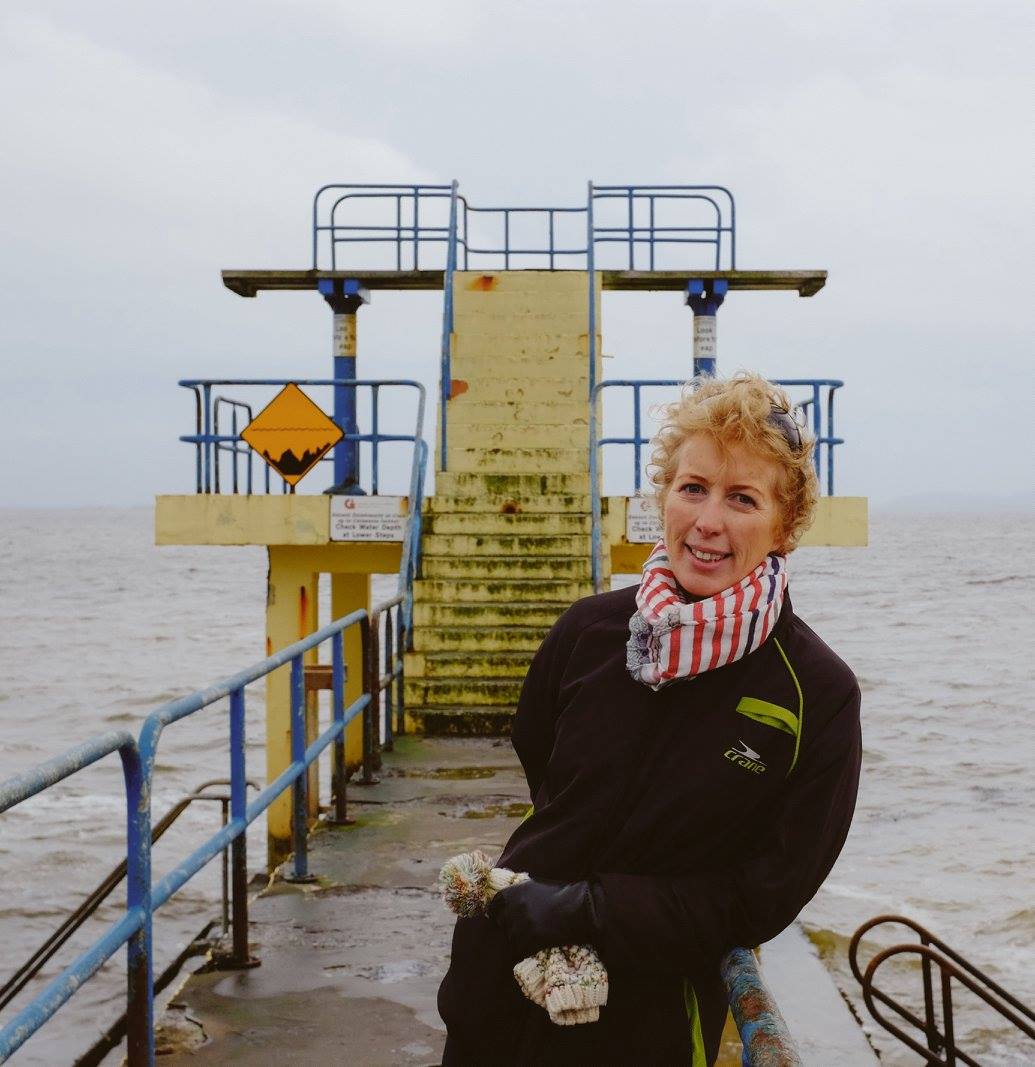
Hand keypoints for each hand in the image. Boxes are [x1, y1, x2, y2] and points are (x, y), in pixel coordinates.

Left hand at [486, 876, 601, 959]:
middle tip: (520, 929)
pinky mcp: (532, 940)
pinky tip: (535, 946)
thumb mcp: (538, 885)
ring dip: (518, 939)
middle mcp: (515, 907)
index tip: (499, 918)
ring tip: (530, 938)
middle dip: (508, 926)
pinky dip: (526, 949)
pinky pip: (521, 949)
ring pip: (511, 938)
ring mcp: (523, 924)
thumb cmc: (562, 894)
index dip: (495, 913)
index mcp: (515, 891)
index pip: (494, 905)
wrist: (579, 908)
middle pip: (502, 923)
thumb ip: (521, 892)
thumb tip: (510, 898)